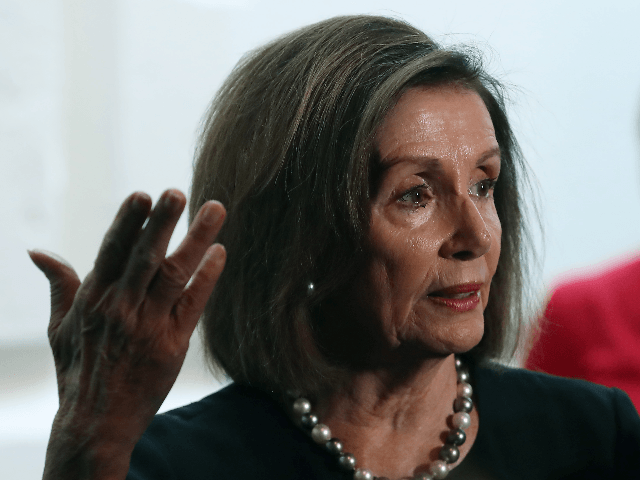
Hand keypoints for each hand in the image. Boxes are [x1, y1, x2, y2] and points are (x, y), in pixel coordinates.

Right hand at [30, 189, 225, 479]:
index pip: (112, 251)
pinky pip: (193, 305)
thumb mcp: (60, 328)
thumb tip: (37, 252)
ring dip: (196, 240)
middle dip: (162, 223)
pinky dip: (208, 277)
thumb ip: (59, 285)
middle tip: (178, 192)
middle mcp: (121, 308)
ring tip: (215, 209)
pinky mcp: (172, 344)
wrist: (96, 423)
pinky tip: (220, 252)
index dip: (127, 223)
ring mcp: (148, 326)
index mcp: (94, 298)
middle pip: (145, 257)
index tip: (142, 195)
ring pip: (174, 274)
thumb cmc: (78, 370)